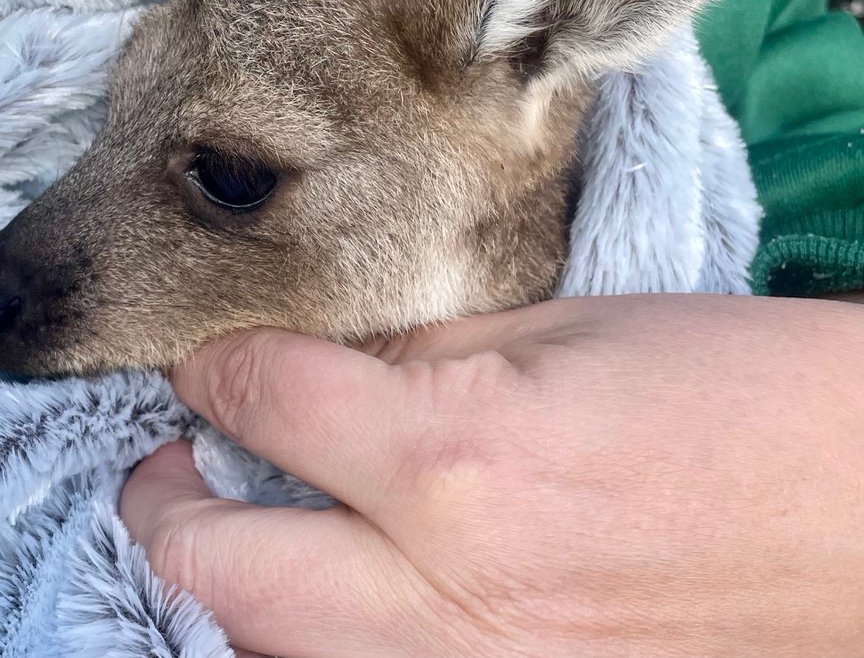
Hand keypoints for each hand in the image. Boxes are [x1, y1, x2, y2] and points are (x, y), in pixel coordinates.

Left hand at [119, 293, 863, 656]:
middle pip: (222, 569)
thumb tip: (311, 372)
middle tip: (168, 464)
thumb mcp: (559, 335)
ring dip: (227, 587)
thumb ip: (414, 362)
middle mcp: (446, 596)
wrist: (861, 522)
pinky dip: (303, 639)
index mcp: (460, 459)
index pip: (268, 403)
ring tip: (227, 526)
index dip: (214, 370)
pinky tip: (319, 589)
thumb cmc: (727, 393)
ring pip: (267, 654)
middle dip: (166, 508)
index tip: (207, 362)